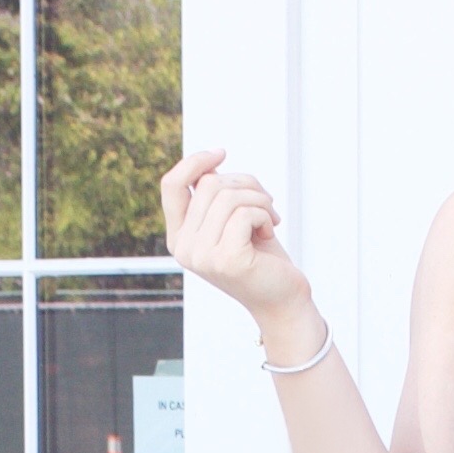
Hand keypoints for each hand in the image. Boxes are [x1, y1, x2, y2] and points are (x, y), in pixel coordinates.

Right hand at [162, 149, 317, 343]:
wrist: (282, 299)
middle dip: (245, 185)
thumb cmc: (260, 256)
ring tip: (270, 218)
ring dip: (259, 200)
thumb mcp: (232, 220)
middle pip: (208, 185)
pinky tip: (270, 232)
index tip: (221, 153)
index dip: (193, 162)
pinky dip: (265, 215)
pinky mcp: (226, 259)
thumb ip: (215, 196)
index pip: (171, 186)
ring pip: (229, 196)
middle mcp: (184, 248)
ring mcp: (202, 256)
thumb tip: (210, 162)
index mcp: (179, 237)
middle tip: (266, 203)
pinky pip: (245, 213)